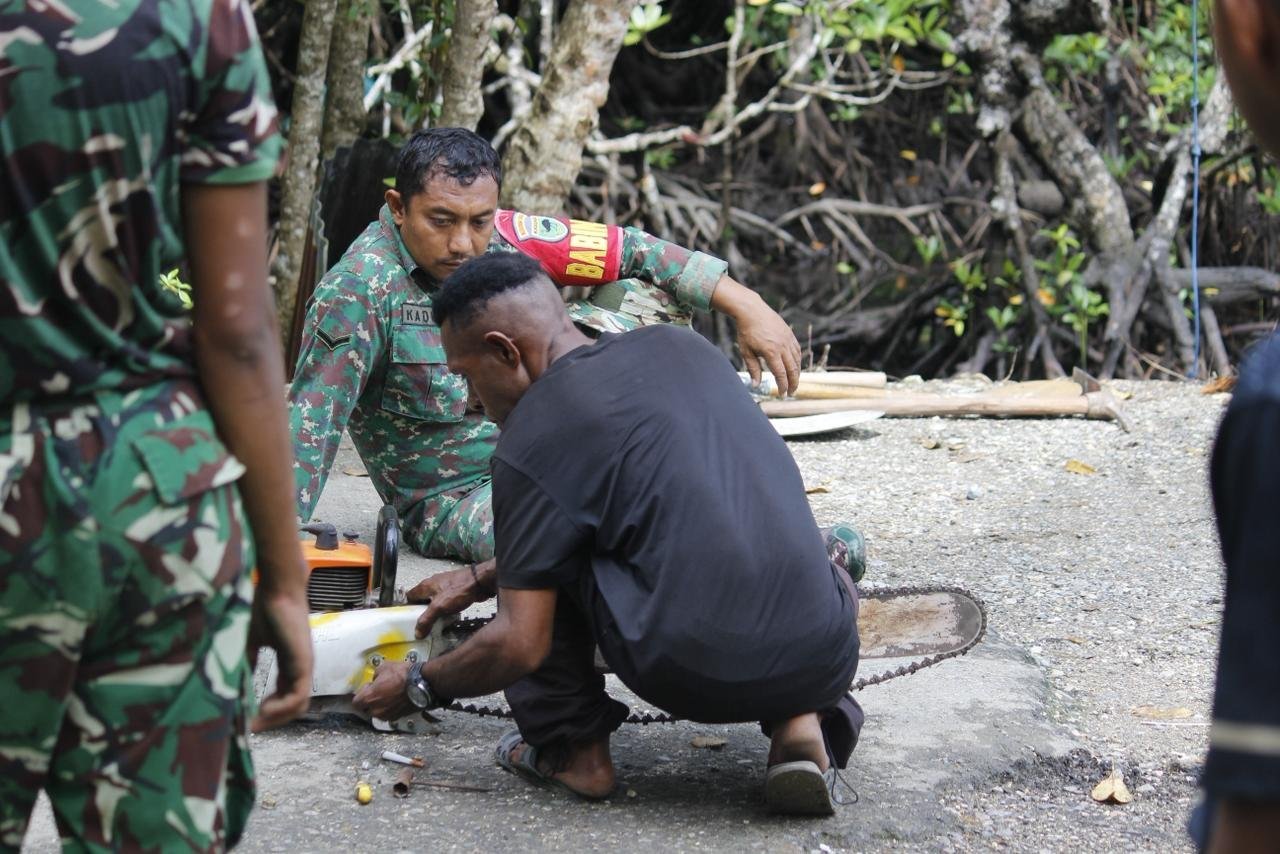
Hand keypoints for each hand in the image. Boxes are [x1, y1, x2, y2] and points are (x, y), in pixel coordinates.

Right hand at [247, 581, 313, 732]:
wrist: (277, 590)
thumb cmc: (264, 611)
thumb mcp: (251, 644)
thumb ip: (247, 664)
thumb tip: (231, 685)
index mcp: (290, 665)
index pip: (284, 697)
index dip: (268, 712)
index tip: (247, 720)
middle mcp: (300, 669)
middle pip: (293, 707)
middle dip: (272, 720)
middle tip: (250, 727)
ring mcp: (305, 667)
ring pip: (298, 706)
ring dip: (276, 718)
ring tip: (255, 721)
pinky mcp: (304, 664)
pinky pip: (298, 696)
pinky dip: (282, 708)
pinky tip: (263, 708)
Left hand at [352, 660, 415, 720]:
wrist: (423, 684)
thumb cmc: (404, 676)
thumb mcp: (384, 667)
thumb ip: (376, 676)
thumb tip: (377, 678)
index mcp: (369, 698)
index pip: (356, 702)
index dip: (361, 694)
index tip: (367, 688)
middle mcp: (377, 710)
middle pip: (367, 709)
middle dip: (371, 701)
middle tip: (379, 690)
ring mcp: (388, 715)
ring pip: (379, 712)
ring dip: (382, 705)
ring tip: (390, 694)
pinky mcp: (399, 716)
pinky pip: (390, 713)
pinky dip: (392, 707)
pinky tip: (397, 698)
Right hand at [406, 561, 493, 637]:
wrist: (481, 582)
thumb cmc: (459, 590)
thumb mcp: (439, 606)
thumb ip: (427, 619)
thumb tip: (417, 632)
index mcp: (426, 585)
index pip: (410, 596)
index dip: (408, 608)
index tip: (408, 620)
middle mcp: (433, 584)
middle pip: (422, 599)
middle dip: (421, 612)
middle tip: (422, 625)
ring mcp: (445, 587)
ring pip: (434, 601)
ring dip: (434, 611)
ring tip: (434, 624)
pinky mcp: (455, 591)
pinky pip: (445, 602)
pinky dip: (444, 610)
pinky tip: (448, 618)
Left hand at [709, 275, 801, 396]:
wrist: (752, 310)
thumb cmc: (746, 332)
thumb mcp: (746, 352)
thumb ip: (753, 369)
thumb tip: (756, 386)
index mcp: (771, 352)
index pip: (781, 374)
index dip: (783, 386)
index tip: (782, 394)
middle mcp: (782, 346)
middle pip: (793, 369)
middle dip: (793, 383)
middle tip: (791, 393)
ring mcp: (788, 339)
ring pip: (797, 360)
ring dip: (797, 373)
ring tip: (793, 382)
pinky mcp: (789, 334)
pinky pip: (797, 350)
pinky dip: (798, 361)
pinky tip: (795, 367)